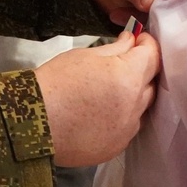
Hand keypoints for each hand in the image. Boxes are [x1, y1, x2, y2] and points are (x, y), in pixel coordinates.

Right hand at [33, 30, 161, 166]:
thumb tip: (130, 41)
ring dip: (133, 95)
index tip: (138, 39)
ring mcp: (127, 129)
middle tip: (122, 63)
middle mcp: (134, 105)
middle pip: (151, 82)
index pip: (153, 55)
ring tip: (109, 90)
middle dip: (141, 70)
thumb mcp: (85, 55)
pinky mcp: (116, 147)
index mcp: (128, 76)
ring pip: (141, 107)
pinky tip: (101, 113)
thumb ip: (115, 48)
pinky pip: (128, 127)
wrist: (33, 122)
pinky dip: (121, 117)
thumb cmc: (56, 82)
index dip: (146, 43)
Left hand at [81, 0, 175, 24]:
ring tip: (121, 11)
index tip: (165, 4)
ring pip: (162, 16)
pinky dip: (133, 23)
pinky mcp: (146, 11)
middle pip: (176, 0)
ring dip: (142, 18)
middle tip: (141, 11)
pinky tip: (117, 14)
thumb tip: (154, 3)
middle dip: (160, 10)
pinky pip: (148, 23)